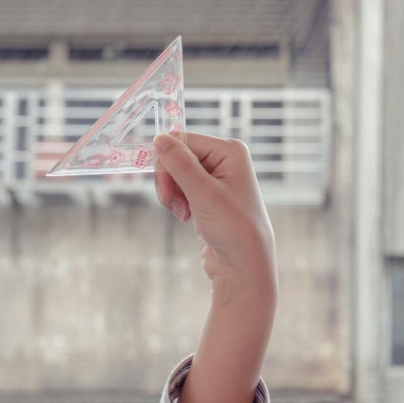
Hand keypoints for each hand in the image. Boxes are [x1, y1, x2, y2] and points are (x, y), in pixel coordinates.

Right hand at [153, 132, 276, 289]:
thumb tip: (159, 138)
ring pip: (175, 173)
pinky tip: (186, 216)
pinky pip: (180, 187)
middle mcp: (224, 158)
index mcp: (229, 150)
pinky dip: (177, 201)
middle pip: (177, 156)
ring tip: (183, 213)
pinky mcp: (207, 193)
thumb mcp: (204, 194)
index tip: (166, 191)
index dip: (167, 163)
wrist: (244, 264)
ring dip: (172, 194)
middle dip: (169, 181)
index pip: (182, 140)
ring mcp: (215, 176)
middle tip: (171, 203)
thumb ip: (180, 164)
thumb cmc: (233, 228)